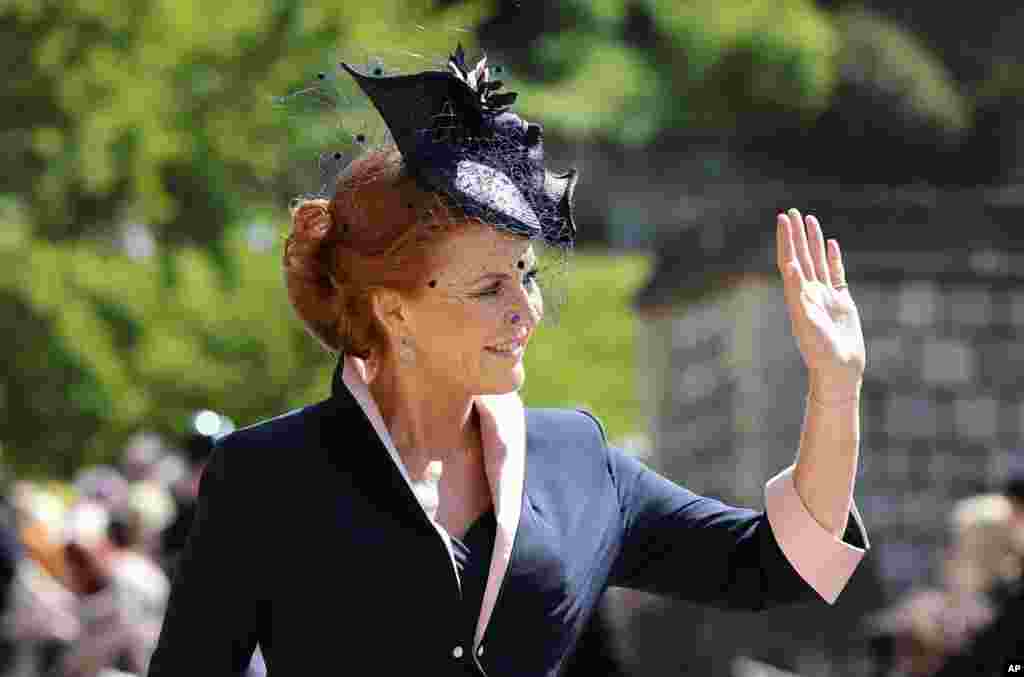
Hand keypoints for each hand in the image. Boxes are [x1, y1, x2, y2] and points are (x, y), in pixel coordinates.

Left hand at [777, 209, 865, 397]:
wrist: (839, 370)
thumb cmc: (822, 353)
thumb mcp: (810, 327)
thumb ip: (801, 300)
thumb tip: (791, 272)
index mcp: (797, 297)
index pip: (789, 261)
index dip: (785, 240)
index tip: (782, 219)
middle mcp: (808, 293)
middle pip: (800, 257)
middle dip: (796, 235)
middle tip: (791, 211)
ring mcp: (824, 296)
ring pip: (818, 261)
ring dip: (813, 241)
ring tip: (810, 219)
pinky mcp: (841, 302)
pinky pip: (836, 274)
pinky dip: (833, 258)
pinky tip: (831, 244)